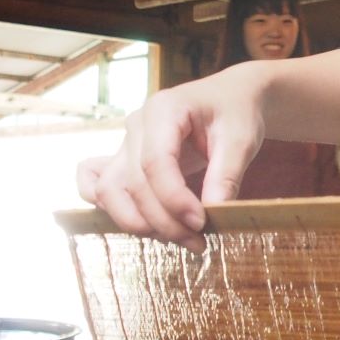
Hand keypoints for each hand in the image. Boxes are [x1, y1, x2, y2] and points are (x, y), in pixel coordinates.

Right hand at [77, 67, 267, 243]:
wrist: (232, 97)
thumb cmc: (237, 112)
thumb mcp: (242, 139)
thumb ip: (227, 175)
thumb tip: (214, 212)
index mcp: (164, 109)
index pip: (155, 162)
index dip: (174, 198)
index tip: (200, 223)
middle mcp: (136, 126)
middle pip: (132, 182)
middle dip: (162, 220)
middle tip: (198, 242)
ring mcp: (126, 143)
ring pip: (108, 190)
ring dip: (137, 222)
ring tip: (179, 240)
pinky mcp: (125, 160)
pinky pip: (96, 184)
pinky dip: (110, 209)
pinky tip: (143, 226)